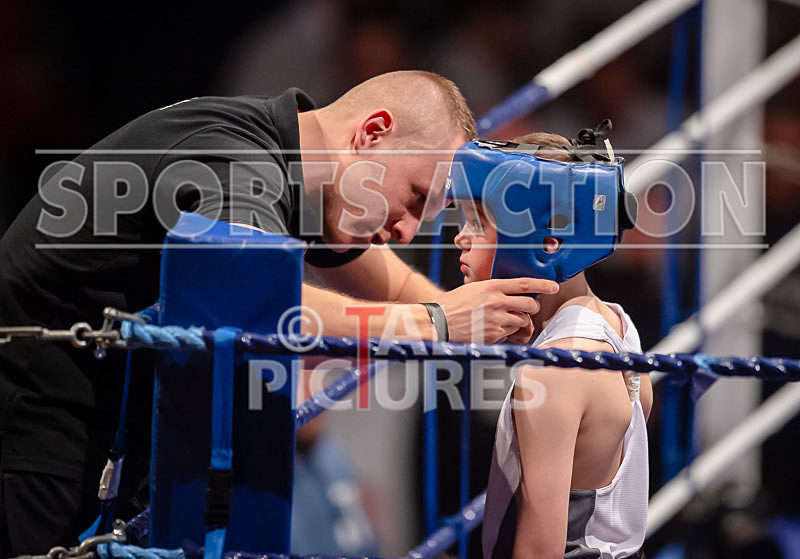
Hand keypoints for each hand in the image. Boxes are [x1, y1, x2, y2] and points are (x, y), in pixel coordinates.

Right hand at [434, 278, 558, 343]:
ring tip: (503, 321)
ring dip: (518, 322)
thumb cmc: (451, 305)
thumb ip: (492, 290)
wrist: (438, 322)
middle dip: (531, 308)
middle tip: (526, 310)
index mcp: (491, 286)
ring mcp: (496, 319)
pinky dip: (506, 333)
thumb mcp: (472, 289)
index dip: (542, 284)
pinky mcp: (494, 335)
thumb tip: (508, 294)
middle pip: (529, 304)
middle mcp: (496, 302)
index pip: (524, 284)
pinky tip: (493, 330)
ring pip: (522, 321)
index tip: (553, 286)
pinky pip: (510, 334)